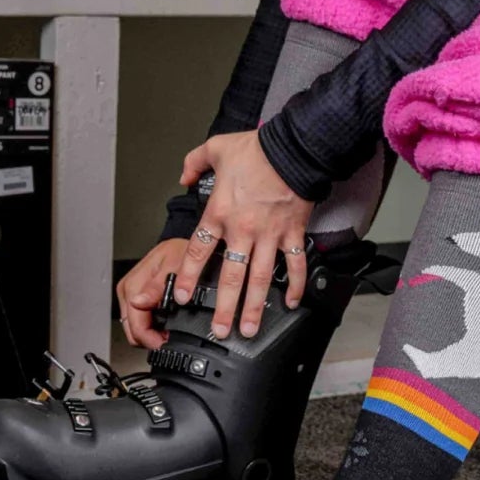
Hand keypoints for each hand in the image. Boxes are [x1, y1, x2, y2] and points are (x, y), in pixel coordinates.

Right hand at [116, 239, 187, 351]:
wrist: (187, 245)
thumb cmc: (182, 252)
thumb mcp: (176, 265)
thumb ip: (157, 286)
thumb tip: (138, 302)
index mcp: (134, 283)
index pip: (134, 323)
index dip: (150, 338)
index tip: (165, 342)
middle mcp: (128, 289)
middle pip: (131, 328)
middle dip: (150, 338)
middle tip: (169, 338)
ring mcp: (130, 294)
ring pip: (133, 327)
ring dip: (149, 332)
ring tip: (168, 330)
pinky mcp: (134, 297)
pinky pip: (137, 319)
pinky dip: (149, 325)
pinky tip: (162, 322)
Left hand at [174, 130, 313, 339]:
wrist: (293, 149)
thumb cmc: (257, 150)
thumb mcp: (216, 148)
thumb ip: (195, 162)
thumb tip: (184, 175)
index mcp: (220, 213)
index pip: (199, 251)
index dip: (190, 277)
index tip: (184, 296)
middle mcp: (243, 230)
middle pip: (230, 277)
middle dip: (224, 308)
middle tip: (220, 330)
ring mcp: (269, 235)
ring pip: (260, 279)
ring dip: (254, 307)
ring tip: (249, 329)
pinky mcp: (292, 233)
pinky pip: (294, 264)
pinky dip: (294, 284)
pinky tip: (291, 301)